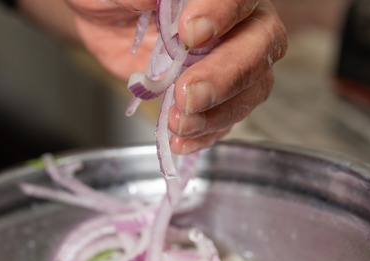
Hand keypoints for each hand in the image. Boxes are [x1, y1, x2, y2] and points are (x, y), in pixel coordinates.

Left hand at [64, 0, 286, 153]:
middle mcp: (240, 19)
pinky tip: (180, 139)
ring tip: (177, 122)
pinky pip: (230, 116)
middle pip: (261, 45)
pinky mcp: (221, 93)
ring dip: (216, 112)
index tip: (189, 33)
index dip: (222, 14)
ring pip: (253, 87)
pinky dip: (206, 133)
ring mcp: (235, 59)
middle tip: (187, 93)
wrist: (108, 23)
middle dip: (226, 75)